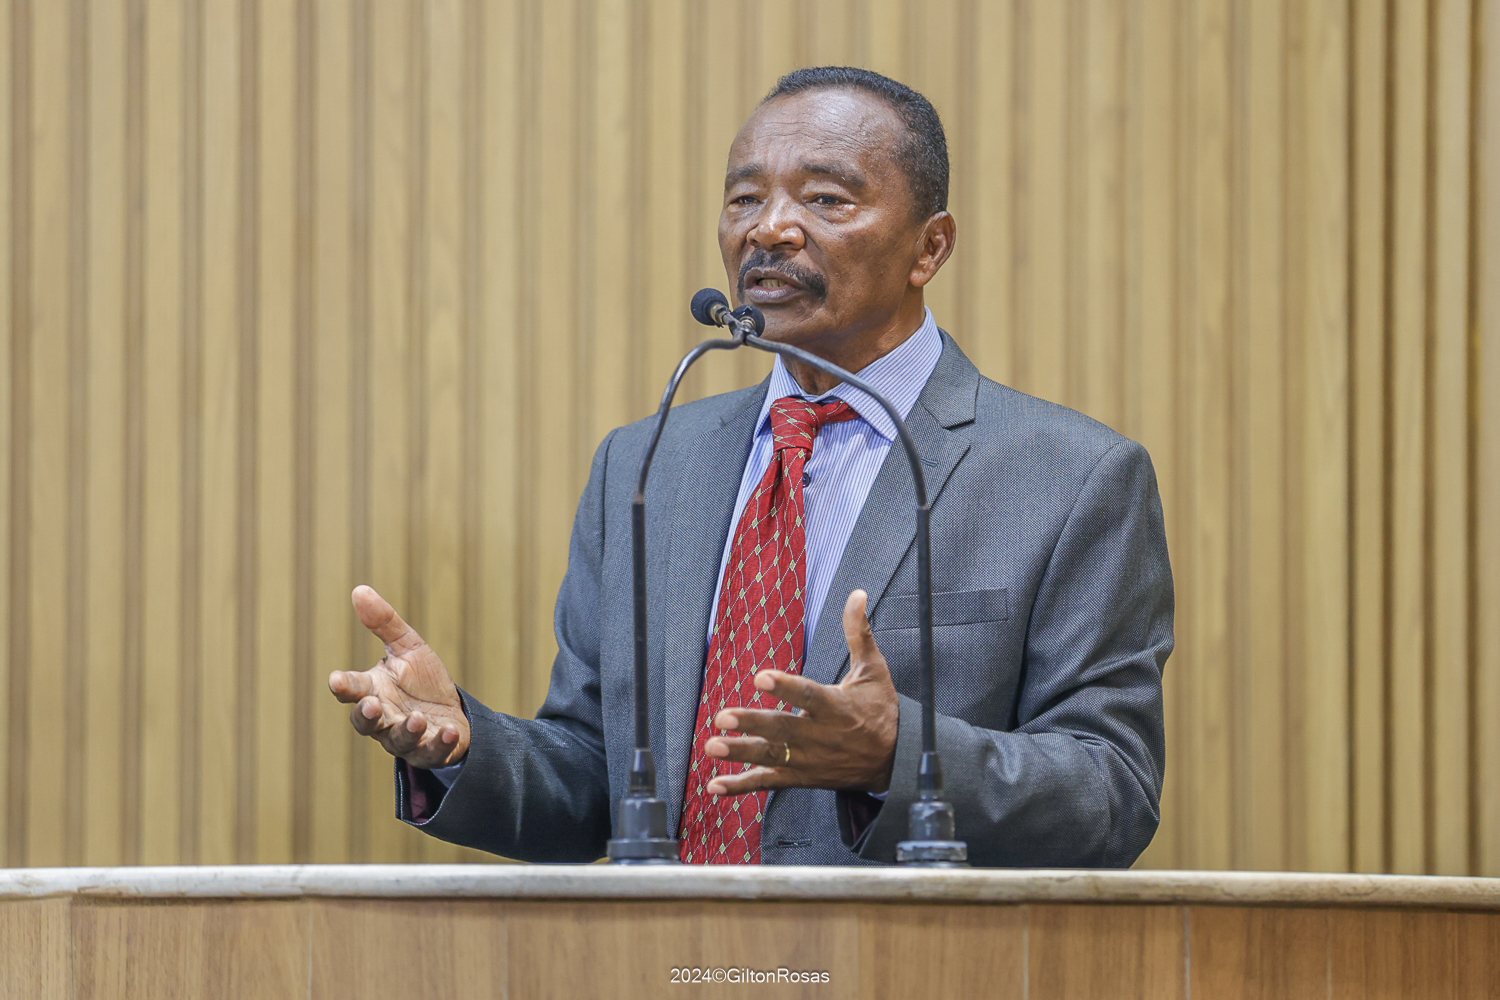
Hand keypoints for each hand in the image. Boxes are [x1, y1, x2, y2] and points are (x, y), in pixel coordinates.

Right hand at [328, 585, 470, 768]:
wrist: (453, 712)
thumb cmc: (422, 680)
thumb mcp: (408, 647)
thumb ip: (384, 623)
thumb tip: (359, 589)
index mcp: (373, 690)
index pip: (352, 689)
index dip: (344, 685)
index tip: (336, 679)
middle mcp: (384, 718)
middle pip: (366, 722)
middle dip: (367, 715)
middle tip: (372, 704)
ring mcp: (405, 738)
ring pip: (398, 741)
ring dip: (407, 730)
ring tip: (417, 718)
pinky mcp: (430, 751)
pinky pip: (432, 752)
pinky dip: (440, 743)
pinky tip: (450, 731)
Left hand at [704, 589, 897, 795]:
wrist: (895, 760)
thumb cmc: (881, 710)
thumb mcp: (874, 670)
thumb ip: (859, 633)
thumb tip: (857, 595)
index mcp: (837, 707)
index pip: (809, 696)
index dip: (785, 687)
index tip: (761, 677)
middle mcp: (821, 736)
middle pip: (783, 730)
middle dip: (752, 724)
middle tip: (723, 716)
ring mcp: (809, 760)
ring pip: (771, 757)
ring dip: (740, 752)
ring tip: (712, 746)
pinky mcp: (802, 777)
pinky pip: (769, 782)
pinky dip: (742, 786)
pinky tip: (715, 786)